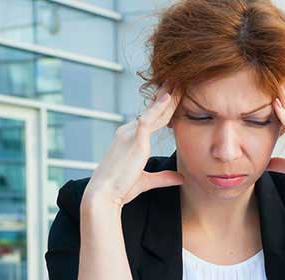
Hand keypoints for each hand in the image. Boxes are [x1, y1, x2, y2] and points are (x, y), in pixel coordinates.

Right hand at [84, 86, 183, 207]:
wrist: (103, 195)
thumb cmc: (120, 189)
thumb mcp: (146, 180)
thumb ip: (164, 177)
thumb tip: (181, 178)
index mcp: (128, 139)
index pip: (149, 119)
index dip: (162, 107)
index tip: (173, 95)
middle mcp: (128, 132)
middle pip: (152, 110)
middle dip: (166, 95)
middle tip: (178, 80)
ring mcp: (130, 134)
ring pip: (153, 112)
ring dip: (167, 96)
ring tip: (178, 81)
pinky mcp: (134, 140)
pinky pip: (148, 119)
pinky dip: (159, 108)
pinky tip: (169, 97)